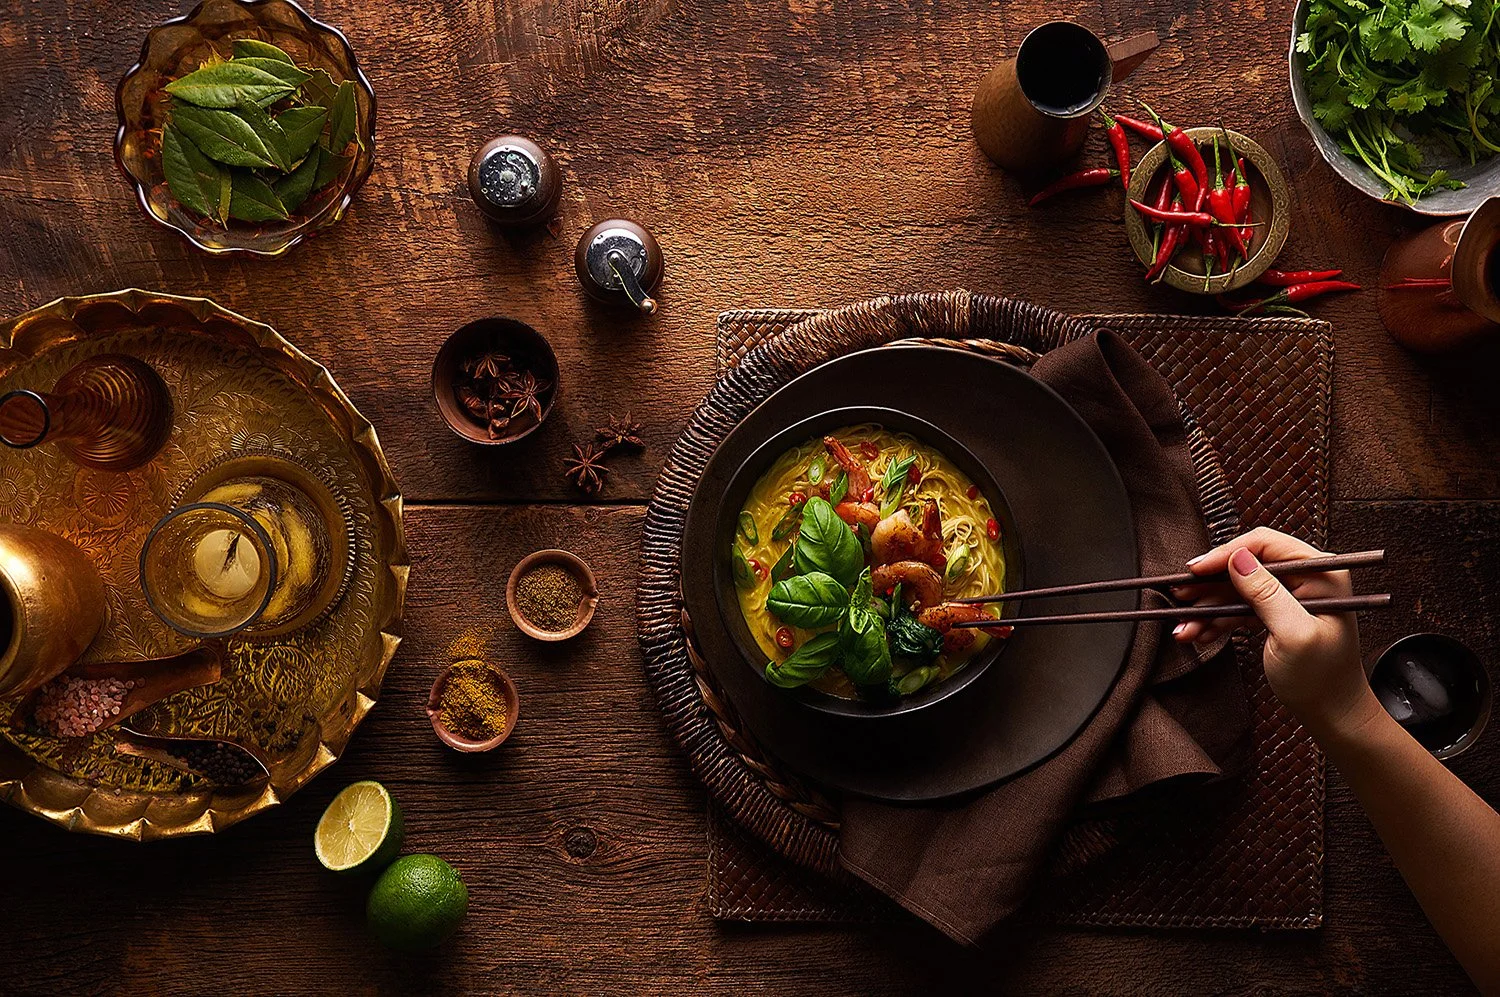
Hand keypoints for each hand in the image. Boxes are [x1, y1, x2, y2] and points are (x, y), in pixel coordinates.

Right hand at [1173, 527, 1378, 738]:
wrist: (1331, 714)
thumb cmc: (1323, 679)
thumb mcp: (1294, 634)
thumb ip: (1266, 594)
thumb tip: (1238, 558)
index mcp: (1320, 573)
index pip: (1265, 545)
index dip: (1226, 553)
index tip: (1196, 569)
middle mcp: (1305, 578)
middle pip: (1244, 566)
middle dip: (1209, 585)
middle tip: (1180, 595)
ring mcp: (1288, 596)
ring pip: (1235, 590)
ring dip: (1206, 608)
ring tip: (1184, 626)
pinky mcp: (1274, 613)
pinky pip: (1237, 609)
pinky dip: (1214, 621)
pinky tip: (1196, 633)